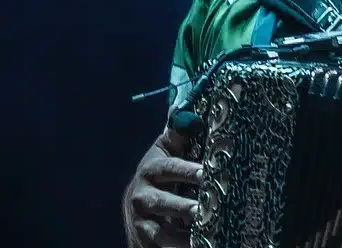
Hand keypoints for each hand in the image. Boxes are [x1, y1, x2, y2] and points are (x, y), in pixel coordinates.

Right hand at [122, 127, 202, 247]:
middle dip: (183, 206)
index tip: (206, 174)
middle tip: (202, 209)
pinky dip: (179, 247)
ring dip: (180, 235)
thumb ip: (177, 135)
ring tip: (201, 234)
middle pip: (162, 201)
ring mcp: (143, 221)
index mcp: (151, 168)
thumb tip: (184, 108)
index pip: (169, 168)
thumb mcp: (165, 154)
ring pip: (161, 230)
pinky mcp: (145, 239)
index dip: (187, 170)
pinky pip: (163, 246)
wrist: (136, 211)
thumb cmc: (159, 177)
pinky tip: (197, 246)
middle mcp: (142, 195)